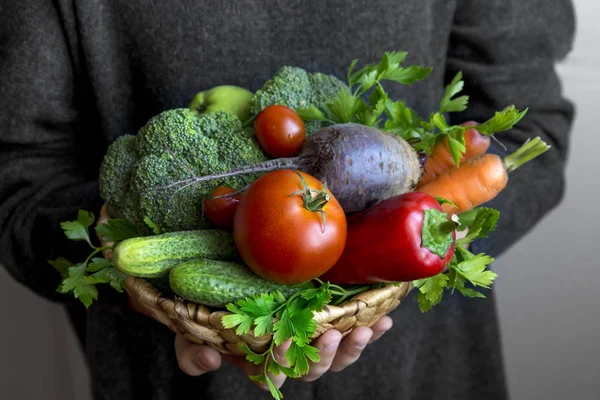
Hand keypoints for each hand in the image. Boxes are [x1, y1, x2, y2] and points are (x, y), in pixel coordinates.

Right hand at [174, 316, 393, 390]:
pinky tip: (384, 320)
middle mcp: (286, 350)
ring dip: (351, 346)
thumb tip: (207, 362)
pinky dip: (371, 327)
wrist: (223, 269)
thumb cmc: (206, 305)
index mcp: (257, 357)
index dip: (279, 366)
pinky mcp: (328, 317)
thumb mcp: (190, 327)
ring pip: (335, 355)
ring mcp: (309, 335)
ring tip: (364, 330)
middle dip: (322, 357)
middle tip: (329, 336)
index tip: (283, 345)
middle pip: (310, 368)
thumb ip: (191, 349)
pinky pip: (353, 330)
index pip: (270, 372)